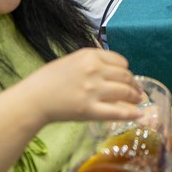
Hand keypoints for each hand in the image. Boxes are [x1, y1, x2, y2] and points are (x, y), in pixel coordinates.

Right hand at [15, 49, 142, 126]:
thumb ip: (94, 62)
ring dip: (135, 97)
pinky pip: (117, 112)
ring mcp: (93, 90)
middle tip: (138, 91)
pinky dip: (131, 114)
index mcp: (90, 56)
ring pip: (125, 93)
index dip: (126, 71)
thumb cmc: (49, 79)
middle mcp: (94, 70)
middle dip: (134, 85)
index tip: (127, 77)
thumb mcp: (73, 60)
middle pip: (125, 77)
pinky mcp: (90, 109)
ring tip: (138, 101)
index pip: (120, 61)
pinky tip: (138, 115)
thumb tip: (115, 69)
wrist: (33, 98)